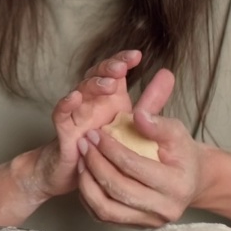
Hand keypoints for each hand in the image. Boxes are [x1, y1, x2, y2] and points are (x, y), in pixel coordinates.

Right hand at [32, 50, 142, 199]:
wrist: (77, 173)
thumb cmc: (104, 147)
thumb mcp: (132, 123)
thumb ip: (150, 102)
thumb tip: (169, 75)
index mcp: (108, 98)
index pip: (112, 71)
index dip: (121, 60)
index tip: (136, 56)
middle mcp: (91, 101)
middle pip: (96, 76)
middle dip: (108, 69)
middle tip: (121, 68)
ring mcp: (76, 114)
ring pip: (80, 91)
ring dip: (93, 85)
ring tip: (108, 85)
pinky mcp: (64, 131)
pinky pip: (61, 114)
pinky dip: (66, 104)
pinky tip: (74, 97)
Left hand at [78, 68, 205, 226]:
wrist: (192, 180)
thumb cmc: (182, 153)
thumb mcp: (177, 132)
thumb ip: (158, 124)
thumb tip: (137, 115)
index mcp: (176, 185)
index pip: (133, 166)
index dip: (110, 149)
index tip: (95, 134)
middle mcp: (164, 209)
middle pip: (118, 190)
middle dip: (95, 164)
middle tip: (83, 144)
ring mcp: (149, 222)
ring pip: (106, 209)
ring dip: (87, 184)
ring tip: (80, 160)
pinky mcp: (135, 227)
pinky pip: (104, 217)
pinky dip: (89, 197)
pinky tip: (85, 176)